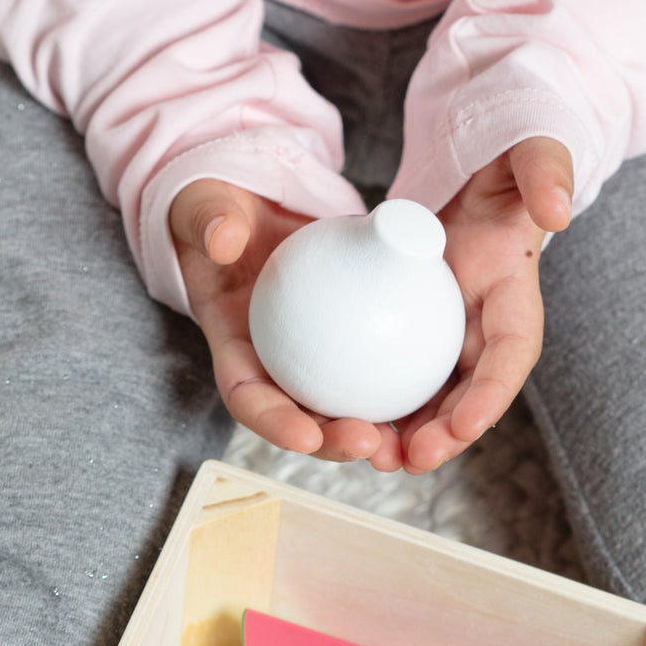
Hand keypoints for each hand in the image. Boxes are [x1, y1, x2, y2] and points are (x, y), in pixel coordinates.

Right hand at [169, 181, 405, 469]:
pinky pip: (372, 367)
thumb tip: (224, 239)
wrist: (252, 204)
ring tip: (408, 440)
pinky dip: (399, 385)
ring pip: (341, 406)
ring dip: (374, 429)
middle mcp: (271, 363)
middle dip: (332, 441)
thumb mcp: (207, 209)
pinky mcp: (343, 340)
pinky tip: (438, 392)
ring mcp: (309, 357)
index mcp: (234, 346)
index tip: (305, 436)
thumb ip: (211, 221)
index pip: (247, 396)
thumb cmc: (221, 210)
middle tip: (369, 441)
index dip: (273, 422)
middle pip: (300, 418)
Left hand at [400, 136, 573, 472]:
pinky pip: (400, 379)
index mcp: (517, 298)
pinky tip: (348, 423)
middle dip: (448, 436)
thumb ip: (545, 172)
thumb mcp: (528, 154)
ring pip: (435, 401)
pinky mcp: (418, 338)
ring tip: (378, 457)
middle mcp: (487, 332)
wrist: (475, 180)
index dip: (494, 393)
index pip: (513, 353)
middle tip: (413, 457)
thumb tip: (557, 209)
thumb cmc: (504, 164)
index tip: (468, 424)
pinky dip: (382, 406)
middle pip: (472, 397)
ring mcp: (452, 340)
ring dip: (411, 436)